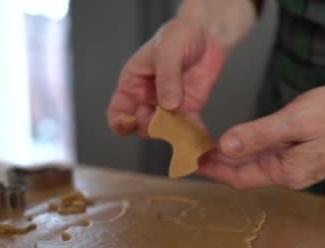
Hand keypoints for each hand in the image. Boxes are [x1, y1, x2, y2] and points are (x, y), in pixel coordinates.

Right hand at [106, 18, 225, 136]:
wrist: (207, 33)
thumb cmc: (179, 35)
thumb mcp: (168, 52)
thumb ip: (167, 78)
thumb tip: (168, 105)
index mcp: (132, 83)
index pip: (117, 111)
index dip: (121, 122)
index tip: (132, 123)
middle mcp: (147, 98)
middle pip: (141, 125)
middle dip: (152, 128)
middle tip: (167, 122)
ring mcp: (167, 105)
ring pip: (164, 130)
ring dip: (173, 135)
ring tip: (184, 132)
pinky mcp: (188, 108)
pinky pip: (187, 127)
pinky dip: (193, 135)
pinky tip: (198, 137)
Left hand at [198, 82, 324, 189]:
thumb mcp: (296, 120)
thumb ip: (259, 135)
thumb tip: (226, 146)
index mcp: (289, 172)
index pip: (240, 177)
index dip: (214, 170)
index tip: (192, 162)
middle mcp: (294, 175)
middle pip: (247, 173)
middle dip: (221, 164)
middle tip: (195, 152)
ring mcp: (302, 166)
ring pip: (259, 165)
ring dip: (235, 157)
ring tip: (211, 146)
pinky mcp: (308, 155)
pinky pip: (272, 156)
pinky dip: (253, 149)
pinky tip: (243, 140)